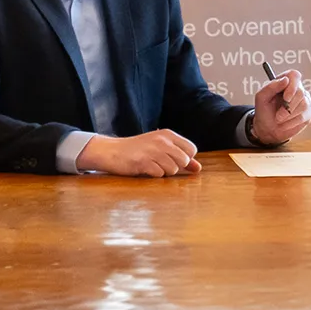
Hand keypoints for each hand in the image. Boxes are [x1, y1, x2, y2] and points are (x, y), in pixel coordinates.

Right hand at [76, 129, 200, 176]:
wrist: (111, 151)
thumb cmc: (139, 151)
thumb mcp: (161, 148)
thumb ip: (181, 157)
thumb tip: (198, 168)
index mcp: (168, 134)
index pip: (192, 149)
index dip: (186, 159)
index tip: (173, 160)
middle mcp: (162, 140)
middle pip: (184, 160)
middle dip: (175, 167)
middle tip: (161, 164)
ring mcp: (152, 151)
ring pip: (173, 169)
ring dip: (164, 172)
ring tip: (152, 166)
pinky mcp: (143, 162)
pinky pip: (159, 174)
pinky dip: (154, 175)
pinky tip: (145, 169)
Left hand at [251, 69, 310, 145]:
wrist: (268, 130)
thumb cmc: (264, 111)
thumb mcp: (261, 98)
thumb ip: (270, 87)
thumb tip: (286, 79)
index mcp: (285, 82)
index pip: (294, 75)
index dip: (292, 86)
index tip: (285, 98)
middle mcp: (297, 89)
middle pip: (300, 92)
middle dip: (288, 107)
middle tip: (278, 116)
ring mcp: (305, 100)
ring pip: (304, 105)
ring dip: (289, 116)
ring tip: (279, 120)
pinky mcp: (308, 112)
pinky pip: (305, 116)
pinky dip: (292, 122)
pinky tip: (286, 124)